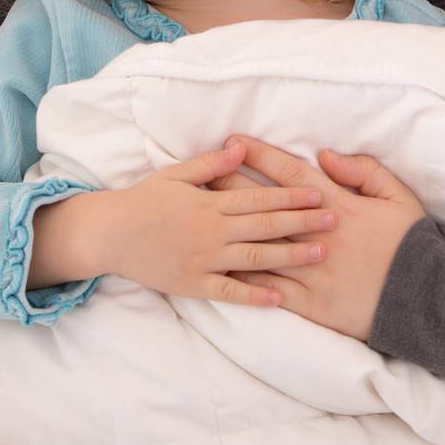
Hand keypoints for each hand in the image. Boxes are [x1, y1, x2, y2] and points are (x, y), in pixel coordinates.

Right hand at [34, 140, 335, 307]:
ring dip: (289, 255)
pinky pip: (228, 292)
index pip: (258, 198)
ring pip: (254, 258)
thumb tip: (241, 147)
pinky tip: (280, 297)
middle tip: (335, 220)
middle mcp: (211, 231)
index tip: (320, 193)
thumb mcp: (176, 174)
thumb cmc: (144, 200)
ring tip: (319, 252)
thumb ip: (211, 165)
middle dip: (301, 222)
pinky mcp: (193, 284)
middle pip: (264, 226)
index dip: (290, 195)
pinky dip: (254, 296)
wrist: (109, 233)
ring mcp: (203, 259)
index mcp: (209, 203)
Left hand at [210, 136, 425, 341]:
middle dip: (231, 188)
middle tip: (203, 174)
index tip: (234, 141)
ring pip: (260, 247)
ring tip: (202, 219)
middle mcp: (317, 235)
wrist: (425, 299)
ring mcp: (311, 271)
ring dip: (230, 231)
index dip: (259, 156)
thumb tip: (327, 154)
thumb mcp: (397, 196)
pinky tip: (219, 270)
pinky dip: (244, 280)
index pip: (289, 175)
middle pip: (264, 207)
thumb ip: (363, 171)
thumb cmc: (411, 243)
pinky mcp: (310, 304)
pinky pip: (269, 289)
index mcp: (337, 206)